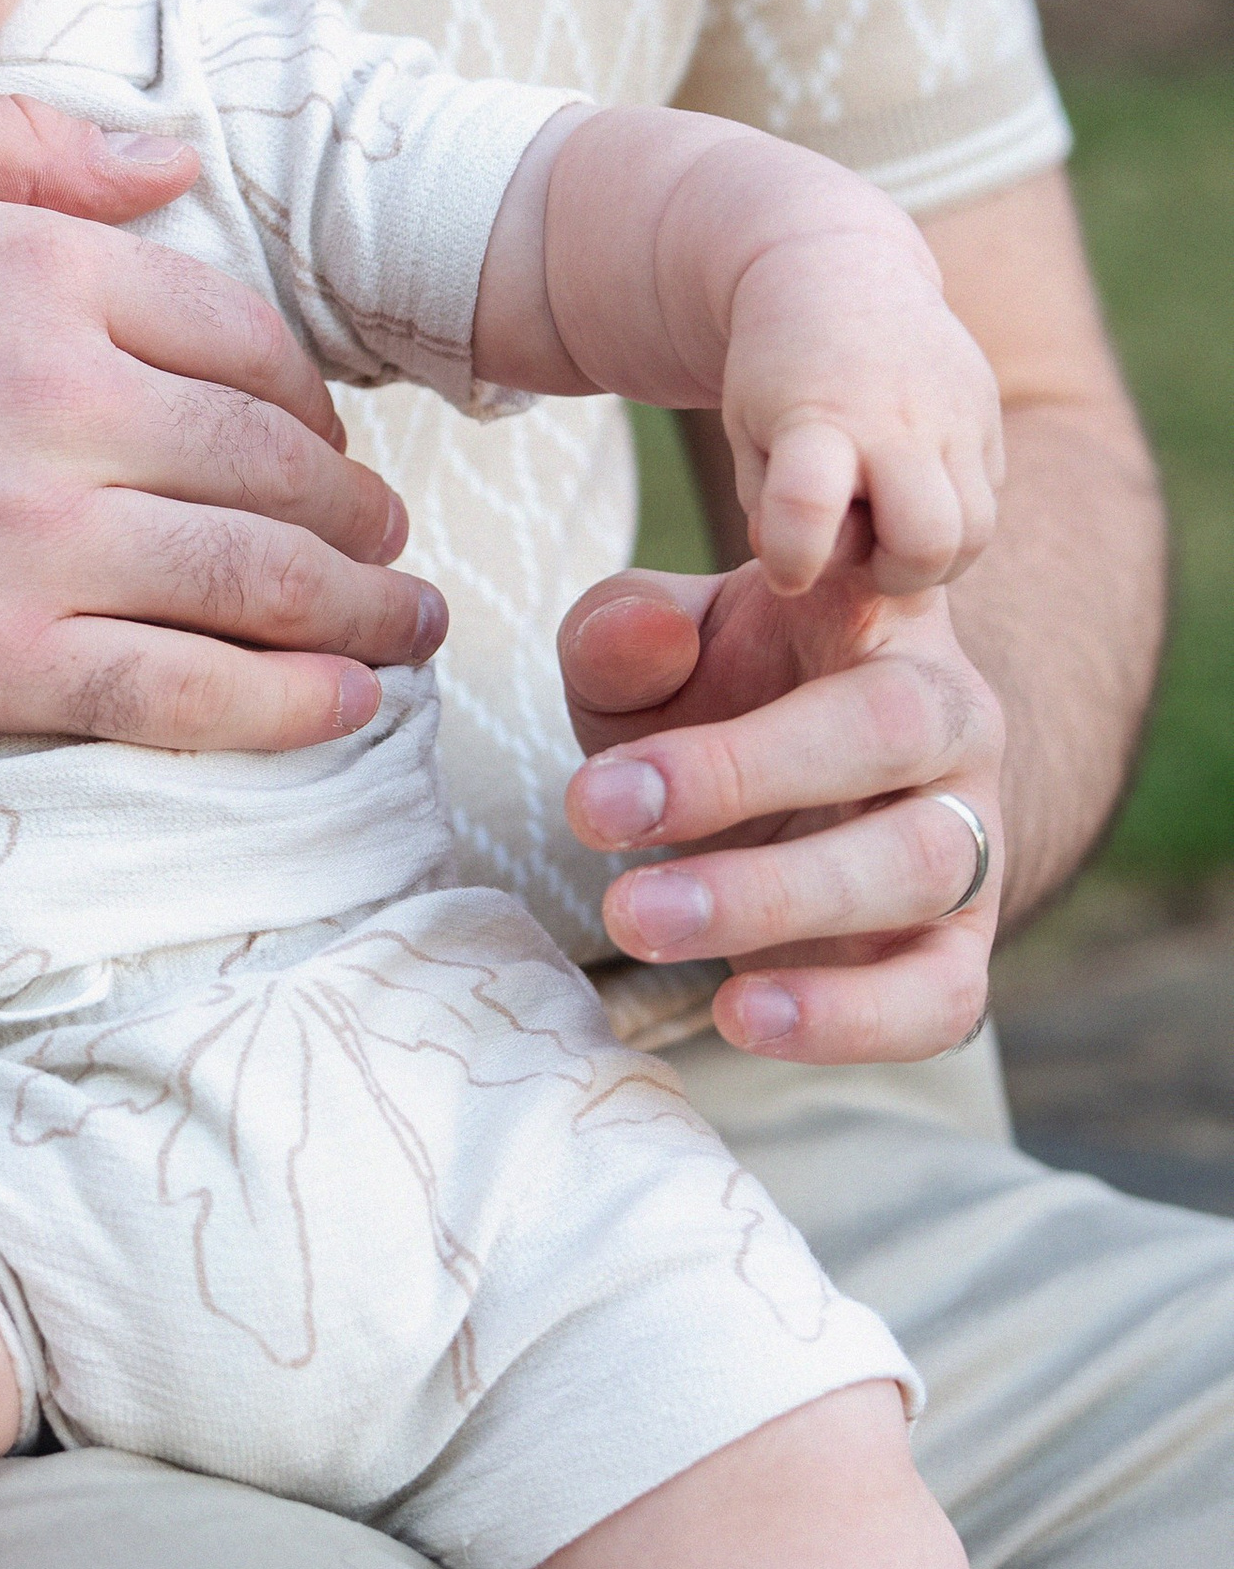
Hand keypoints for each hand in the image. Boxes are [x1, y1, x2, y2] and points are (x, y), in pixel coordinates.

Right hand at [0, 93, 441, 752]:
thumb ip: (26, 144)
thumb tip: (177, 162)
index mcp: (40, 275)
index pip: (242, 340)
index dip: (307, 403)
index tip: (323, 444)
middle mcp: (59, 400)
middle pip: (273, 465)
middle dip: (358, 515)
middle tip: (389, 548)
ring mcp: (29, 541)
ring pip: (255, 579)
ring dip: (358, 612)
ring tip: (402, 633)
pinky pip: (182, 689)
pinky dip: (286, 703)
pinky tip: (341, 708)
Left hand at [558, 560, 1003, 1063]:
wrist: (766, 803)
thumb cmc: (709, 700)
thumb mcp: (647, 651)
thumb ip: (625, 630)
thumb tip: (641, 634)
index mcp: (888, 614)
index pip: (892, 550)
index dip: (820, 557)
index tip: (668, 626)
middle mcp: (951, 717)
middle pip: (893, 726)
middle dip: (741, 773)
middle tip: (596, 817)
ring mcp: (971, 835)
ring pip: (918, 865)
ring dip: (772, 901)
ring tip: (640, 920)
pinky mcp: (956, 948)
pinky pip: (940, 994)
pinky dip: (847, 1017)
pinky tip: (738, 1013)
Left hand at [719, 220, 1002, 599]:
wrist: (839, 273)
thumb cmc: (779, 373)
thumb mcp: (749, 433)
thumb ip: (772, 509)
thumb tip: (806, 572)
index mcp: (817, 419)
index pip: (807, 506)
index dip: (794, 559)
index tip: (786, 567)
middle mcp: (896, 418)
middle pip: (928, 545)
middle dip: (894, 574)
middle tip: (862, 546)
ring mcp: (954, 414)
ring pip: (976, 534)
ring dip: (933, 554)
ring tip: (888, 524)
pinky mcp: (987, 413)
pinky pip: (989, 498)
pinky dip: (955, 514)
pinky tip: (911, 484)